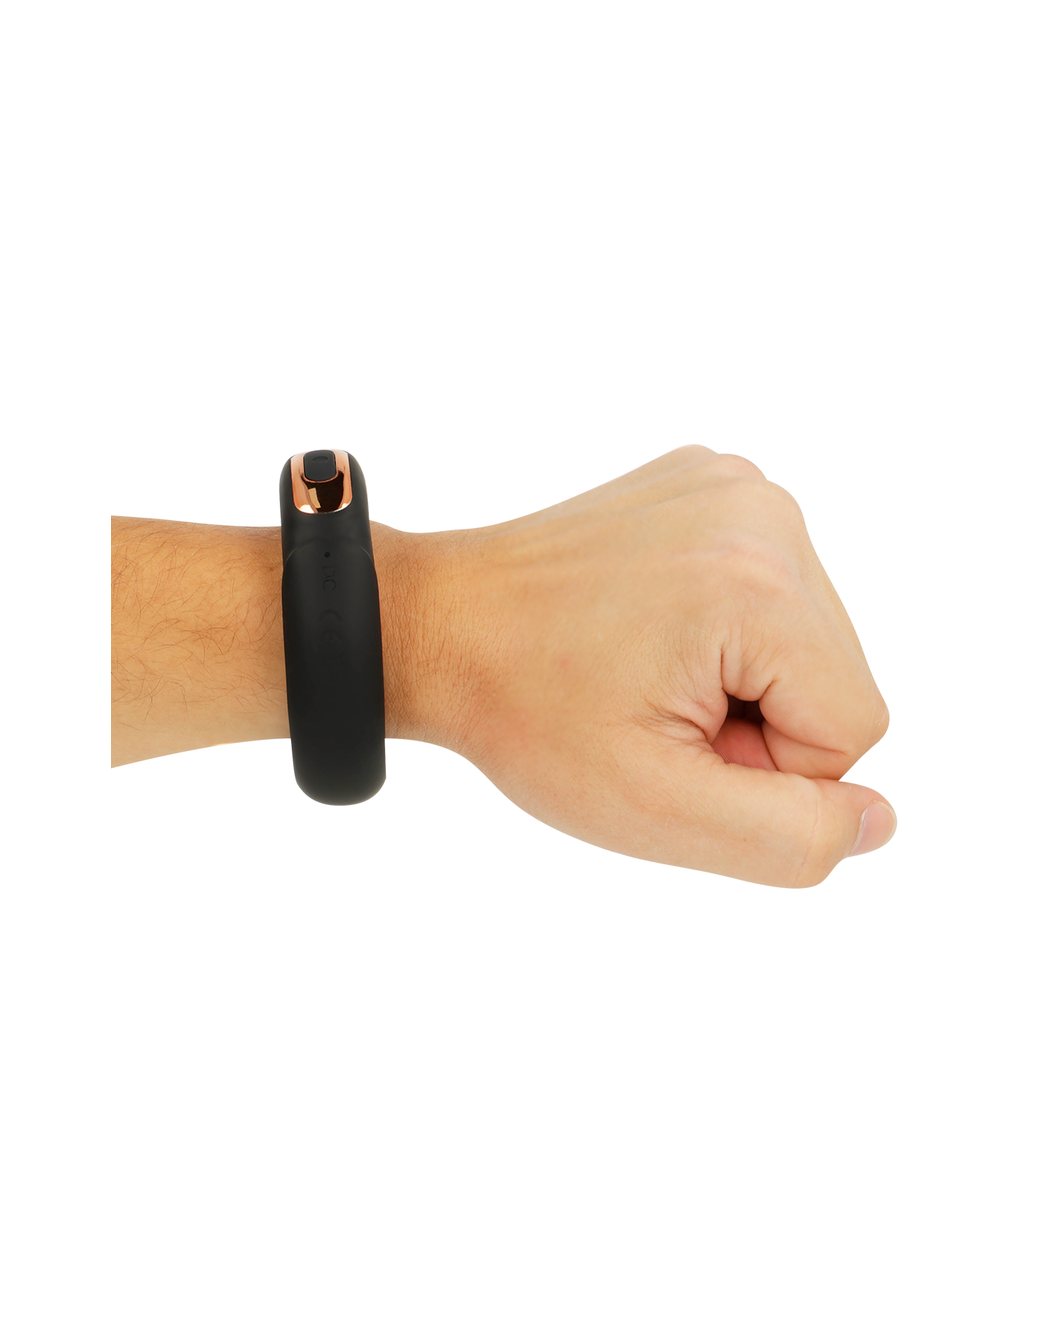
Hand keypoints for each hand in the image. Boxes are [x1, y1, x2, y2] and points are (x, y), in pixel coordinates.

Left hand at [413, 446, 893, 887]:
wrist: (437, 625)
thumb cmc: (526, 714)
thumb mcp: (655, 809)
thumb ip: (789, 837)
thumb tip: (879, 818)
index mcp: (761, 583)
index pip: (853, 730)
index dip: (765, 769)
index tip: (671, 741)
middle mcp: (765, 511)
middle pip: (835, 676)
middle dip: (756, 720)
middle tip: (651, 709)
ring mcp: (738, 484)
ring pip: (808, 639)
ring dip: (741, 678)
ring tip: (645, 668)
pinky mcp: (713, 482)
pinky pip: (770, 591)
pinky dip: (722, 627)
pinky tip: (649, 627)